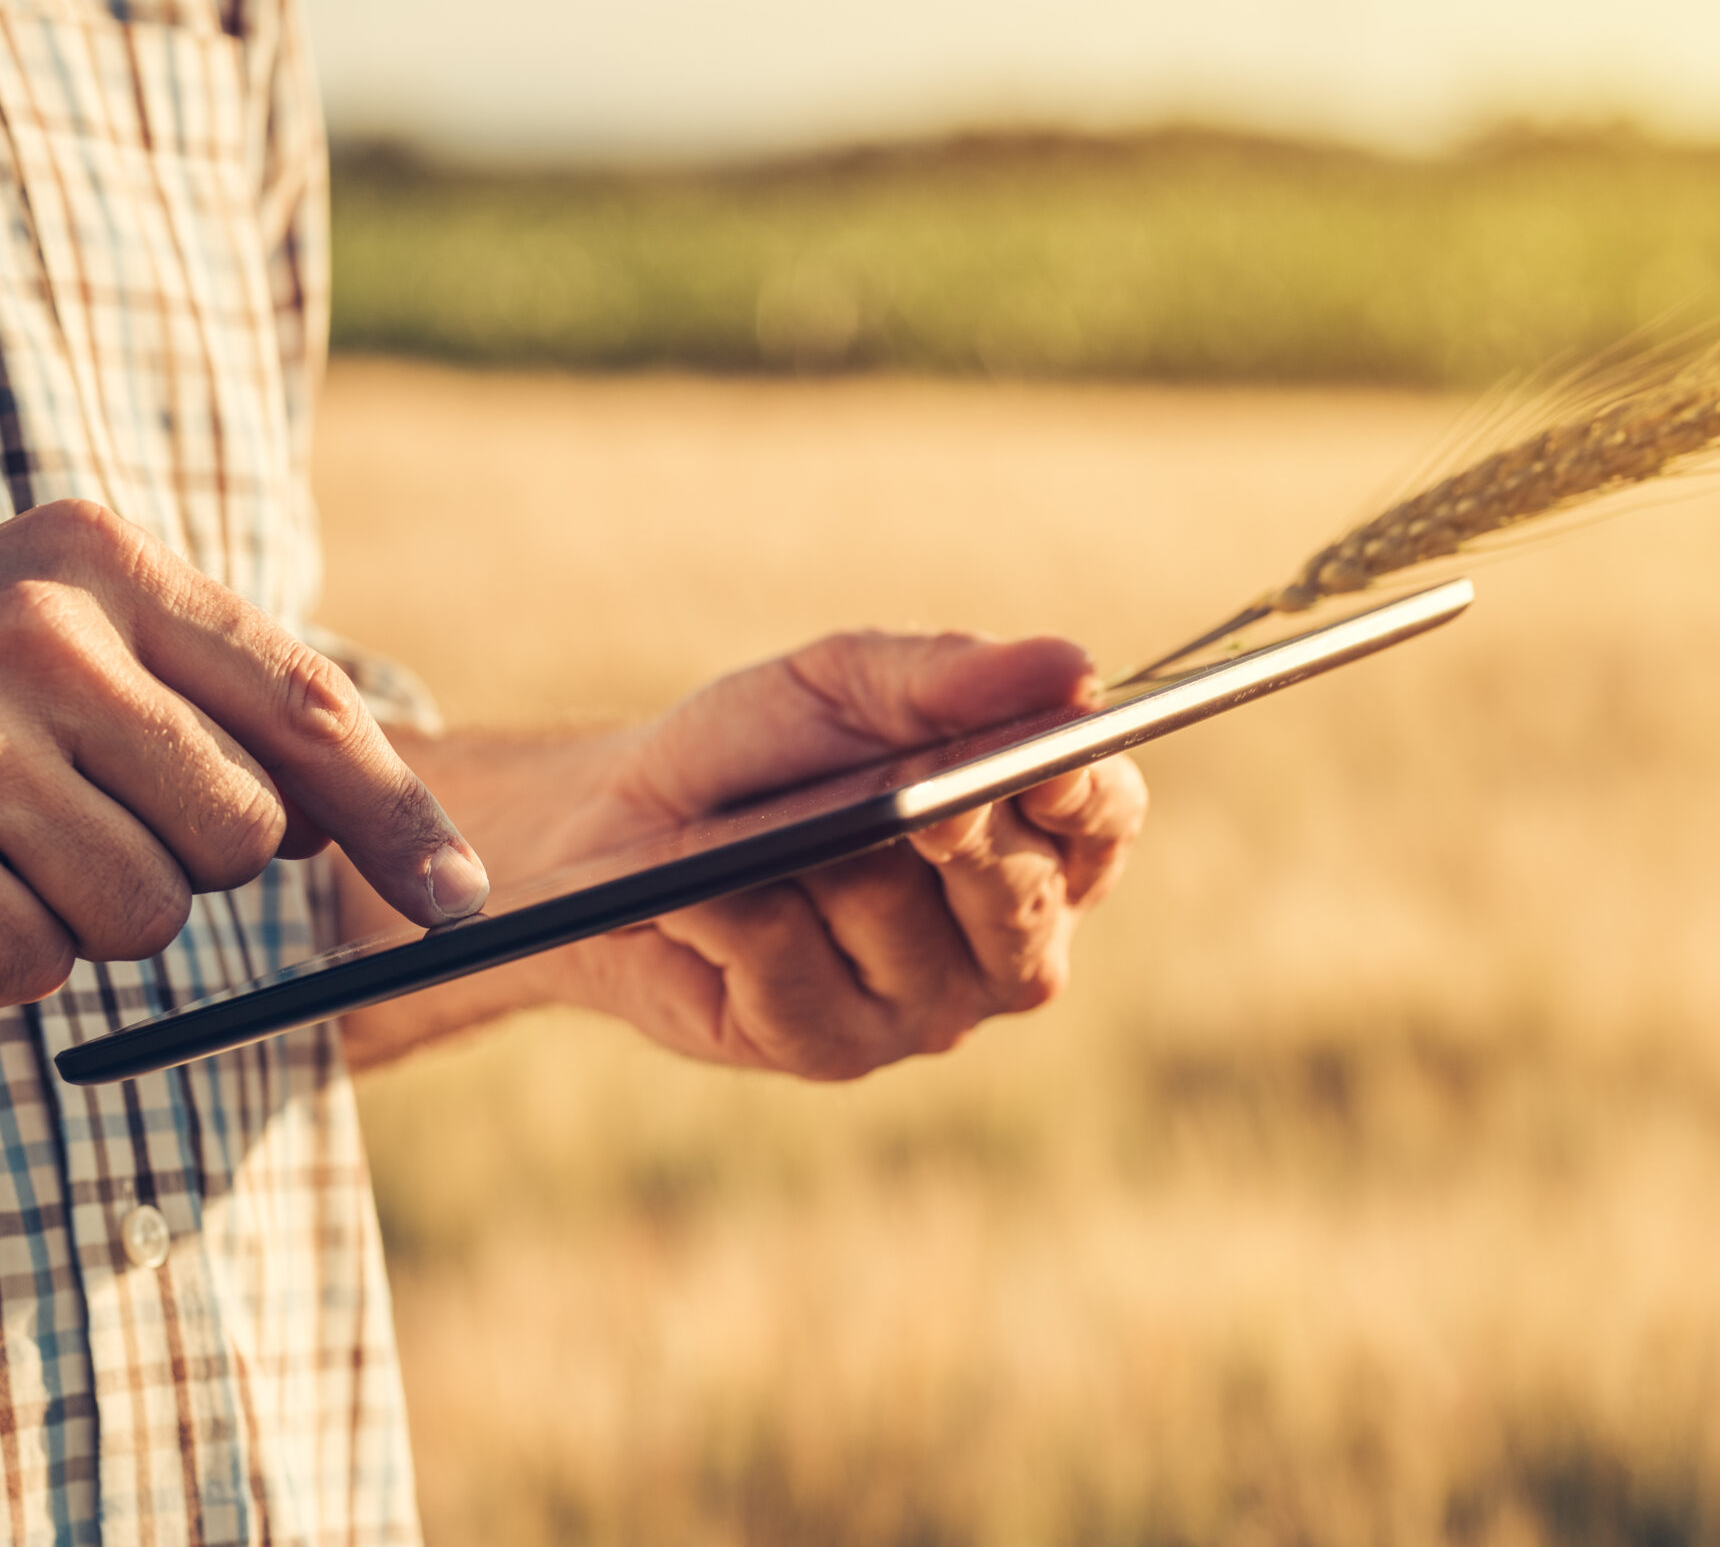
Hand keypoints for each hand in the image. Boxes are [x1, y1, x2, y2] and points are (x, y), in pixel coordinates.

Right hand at [0, 500, 486, 1017]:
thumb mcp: (9, 641)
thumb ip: (173, 692)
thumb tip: (353, 805)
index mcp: (85, 559)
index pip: (303, 704)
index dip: (396, 815)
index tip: (462, 895)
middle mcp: (45, 631)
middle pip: (244, 833)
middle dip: (171, 867)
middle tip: (41, 829)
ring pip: (151, 915)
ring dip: (68, 917)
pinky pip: (39, 971)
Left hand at [340, 631, 1143, 1077]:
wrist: (615, 827)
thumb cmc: (758, 751)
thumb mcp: (844, 683)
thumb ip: (951, 678)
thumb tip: (1075, 671)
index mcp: (1037, 842)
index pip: (1103, 819)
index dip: (1083, 793)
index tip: (1047, 763)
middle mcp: (999, 941)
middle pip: (1017, 894)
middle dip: (952, 835)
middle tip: (908, 806)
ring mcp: (919, 1009)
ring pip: (896, 925)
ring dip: (816, 859)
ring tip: (758, 831)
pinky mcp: (828, 1049)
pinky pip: (793, 969)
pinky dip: (734, 913)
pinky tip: (700, 893)